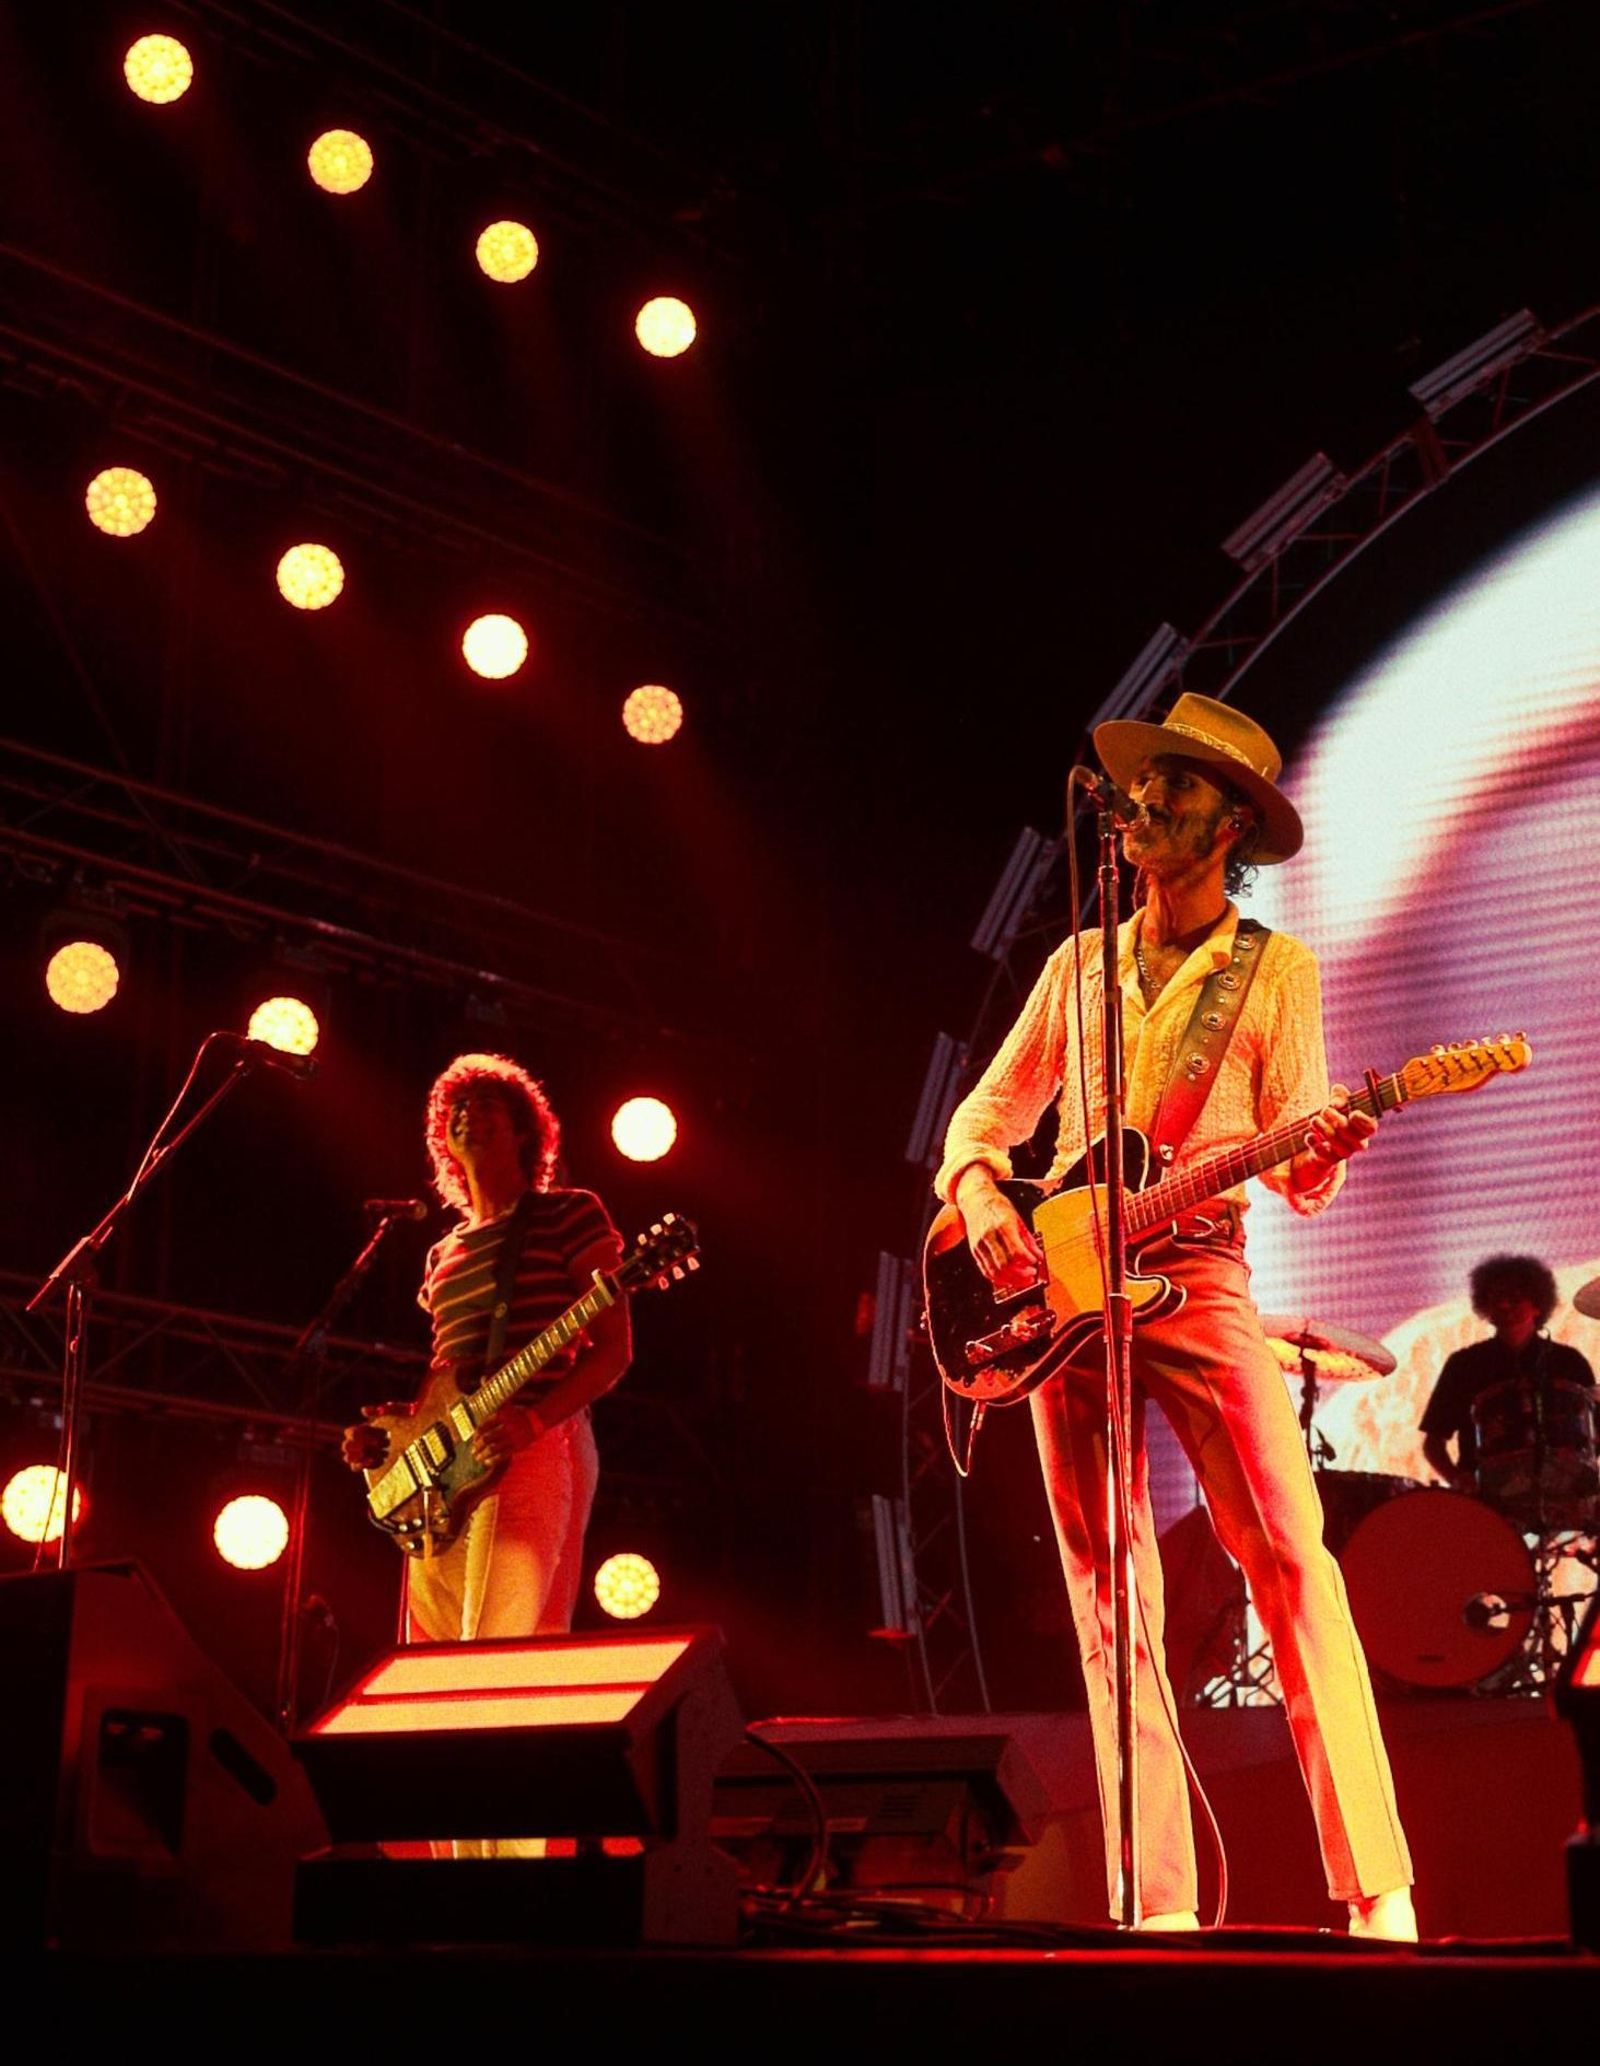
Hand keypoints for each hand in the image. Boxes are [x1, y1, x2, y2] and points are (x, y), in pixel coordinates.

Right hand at [340, 1400, 411, 1472]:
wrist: (421, 1426)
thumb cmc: (406, 1416)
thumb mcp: (394, 1410)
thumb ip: (379, 1410)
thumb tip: (363, 1410)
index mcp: (367, 1429)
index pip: (351, 1433)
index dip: (354, 1434)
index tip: (360, 1433)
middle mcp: (366, 1442)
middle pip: (348, 1446)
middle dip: (351, 1447)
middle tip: (360, 1447)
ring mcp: (370, 1453)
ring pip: (352, 1459)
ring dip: (355, 1458)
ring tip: (363, 1456)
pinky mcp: (377, 1463)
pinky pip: (361, 1466)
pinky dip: (361, 1464)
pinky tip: (370, 1460)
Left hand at [470, 1403, 541, 1469]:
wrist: (537, 1421)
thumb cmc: (518, 1415)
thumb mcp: (507, 1406)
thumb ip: (495, 1403)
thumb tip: (482, 1386)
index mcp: (502, 1416)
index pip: (484, 1426)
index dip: (476, 1435)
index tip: (473, 1440)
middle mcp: (507, 1426)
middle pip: (486, 1438)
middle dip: (478, 1446)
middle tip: (473, 1451)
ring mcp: (512, 1437)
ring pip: (493, 1448)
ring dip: (483, 1455)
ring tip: (477, 1458)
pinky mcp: (517, 1446)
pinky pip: (503, 1455)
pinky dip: (493, 1460)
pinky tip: (487, 1462)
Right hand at [957, 1169, 1043, 1293]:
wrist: (975, 1200)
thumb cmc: (997, 1207)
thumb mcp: (1018, 1219)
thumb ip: (1029, 1239)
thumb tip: (1039, 1255)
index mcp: (1002, 1226)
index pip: (1016, 1251)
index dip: (1028, 1261)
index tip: (1035, 1263)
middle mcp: (989, 1237)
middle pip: (1005, 1265)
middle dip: (1021, 1275)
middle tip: (1031, 1275)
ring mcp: (979, 1245)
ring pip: (994, 1272)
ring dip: (1011, 1280)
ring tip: (1022, 1280)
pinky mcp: (975, 1251)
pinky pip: (986, 1271)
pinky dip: (998, 1279)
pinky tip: (1008, 1279)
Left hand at [1300, 1085, 1376, 1170]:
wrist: (1320, 1132)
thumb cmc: (1335, 1112)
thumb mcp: (1337, 1099)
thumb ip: (1339, 1096)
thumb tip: (1335, 1104)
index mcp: (1364, 1127)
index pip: (1371, 1128)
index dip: (1363, 1122)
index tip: (1352, 1113)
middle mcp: (1358, 1142)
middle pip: (1356, 1140)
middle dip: (1338, 1123)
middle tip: (1325, 1110)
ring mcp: (1345, 1153)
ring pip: (1342, 1150)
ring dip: (1326, 1132)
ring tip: (1314, 1120)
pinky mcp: (1330, 1160)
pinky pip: (1325, 1157)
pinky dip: (1316, 1145)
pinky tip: (1310, 1135)